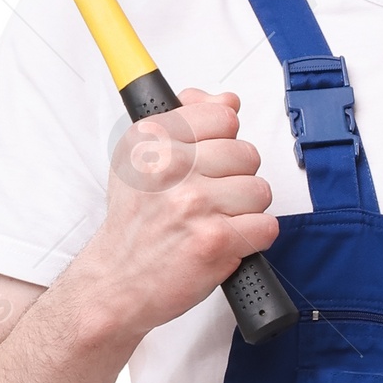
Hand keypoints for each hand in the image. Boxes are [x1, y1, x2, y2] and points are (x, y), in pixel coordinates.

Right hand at [70, 87, 277, 342]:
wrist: (117, 282)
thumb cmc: (135, 226)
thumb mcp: (142, 160)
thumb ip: (187, 121)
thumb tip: (228, 100)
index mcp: (152, 139)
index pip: (224, 115)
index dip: (224, 142)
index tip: (208, 161)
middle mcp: (170, 167)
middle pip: (247, 154)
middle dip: (236, 180)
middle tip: (208, 201)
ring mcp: (193, 204)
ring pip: (259, 190)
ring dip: (245, 212)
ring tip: (215, 223)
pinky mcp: (214, 241)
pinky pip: (265, 227)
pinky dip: (252, 240)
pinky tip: (226, 243)